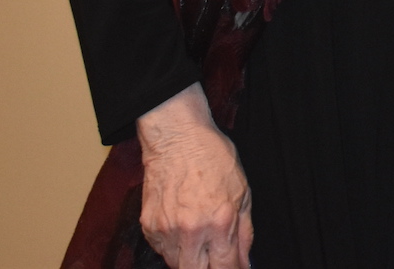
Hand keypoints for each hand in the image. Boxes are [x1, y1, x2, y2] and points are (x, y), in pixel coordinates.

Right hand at [134, 83, 253, 268]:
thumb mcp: (242, 190)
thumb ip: (245, 231)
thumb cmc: (211, 157)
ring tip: (198, 237)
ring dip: (190, 258)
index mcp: (219, 222)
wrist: (176, 137)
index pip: (225, 267)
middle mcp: (191, 230)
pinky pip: (161, 249)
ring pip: (177, 264)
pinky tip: (181, 226)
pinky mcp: (148, 226)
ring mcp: (166, 230)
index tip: (234, 267)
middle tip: (214, 257)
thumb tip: (245, 261)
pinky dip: (173, 245)